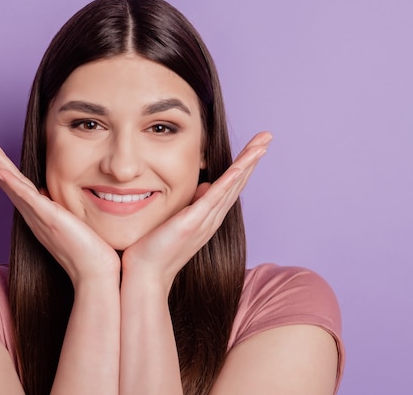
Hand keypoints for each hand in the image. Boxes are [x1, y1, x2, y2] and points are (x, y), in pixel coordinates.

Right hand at [0, 129, 119, 285]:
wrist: (94, 273)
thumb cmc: (88, 251)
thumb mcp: (70, 221)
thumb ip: (58, 209)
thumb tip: (51, 195)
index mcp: (37, 212)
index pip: (16, 182)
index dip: (1, 162)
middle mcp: (33, 213)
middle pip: (7, 178)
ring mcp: (39, 216)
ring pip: (12, 183)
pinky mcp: (50, 220)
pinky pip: (27, 199)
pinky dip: (13, 184)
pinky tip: (0, 171)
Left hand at [121, 131, 272, 286]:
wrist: (146, 275)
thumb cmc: (155, 249)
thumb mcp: (176, 219)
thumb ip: (192, 204)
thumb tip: (202, 186)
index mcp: (208, 216)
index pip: (230, 185)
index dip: (244, 165)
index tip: (256, 146)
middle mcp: (212, 218)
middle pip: (238, 182)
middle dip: (253, 158)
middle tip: (267, 137)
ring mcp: (204, 220)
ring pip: (231, 186)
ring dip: (247, 164)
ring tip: (262, 144)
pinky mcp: (192, 223)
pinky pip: (214, 198)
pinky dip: (228, 182)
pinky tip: (240, 167)